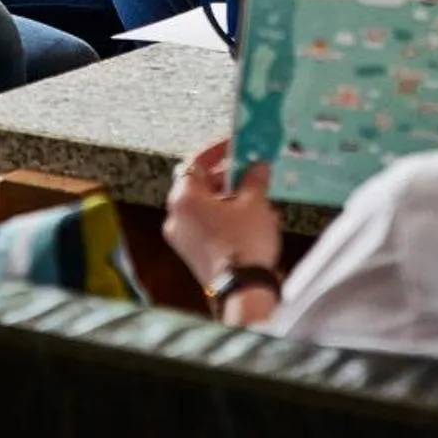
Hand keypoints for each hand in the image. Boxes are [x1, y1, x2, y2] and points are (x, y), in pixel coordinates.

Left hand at [163, 139, 281, 290]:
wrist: (244, 290)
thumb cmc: (244, 242)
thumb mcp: (254, 202)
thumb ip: (254, 178)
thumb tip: (258, 165)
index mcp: (184, 198)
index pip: (195, 161)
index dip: (218, 151)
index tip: (237, 147)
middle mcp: (175, 217)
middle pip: (200, 186)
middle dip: (229, 178)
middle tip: (252, 174)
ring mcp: (182, 239)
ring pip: (207, 208)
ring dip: (232, 200)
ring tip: (261, 201)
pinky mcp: (192, 255)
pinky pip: (208, 227)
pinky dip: (228, 220)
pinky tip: (256, 222)